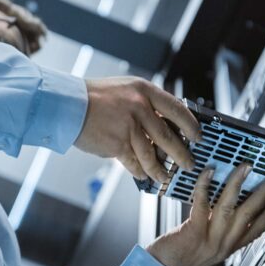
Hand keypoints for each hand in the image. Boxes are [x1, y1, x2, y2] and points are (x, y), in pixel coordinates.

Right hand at [75, 77, 201, 181]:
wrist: (67, 104)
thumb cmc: (94, 96)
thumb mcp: (126, 89)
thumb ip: (145, 103)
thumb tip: (164, 124)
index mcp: (145, 91)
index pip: (177, 109)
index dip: (190, 125)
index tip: (198, 137)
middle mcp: (140, 107)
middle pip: (169, 136)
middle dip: (182, 154)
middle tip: (188, 164)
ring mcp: (129, 126)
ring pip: (152, 154)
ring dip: (160, 169)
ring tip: (165, 176)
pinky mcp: (117, 144)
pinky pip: (134, 162)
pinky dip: (140, 171)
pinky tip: (143, 175)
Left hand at [146, 164, 264, 265]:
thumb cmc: (183, 256)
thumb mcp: (211, 248)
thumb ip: (222, 232)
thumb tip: (231, 208)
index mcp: (229, 247)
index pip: (257, 230)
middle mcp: (223, 243)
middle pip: (249, 214)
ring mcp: (210, 238)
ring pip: (229, 207)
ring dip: (238, 184)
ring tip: (247, 168)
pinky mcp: (193, 231)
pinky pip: (202, 204)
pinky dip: (205, 186)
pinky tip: (209, 172)